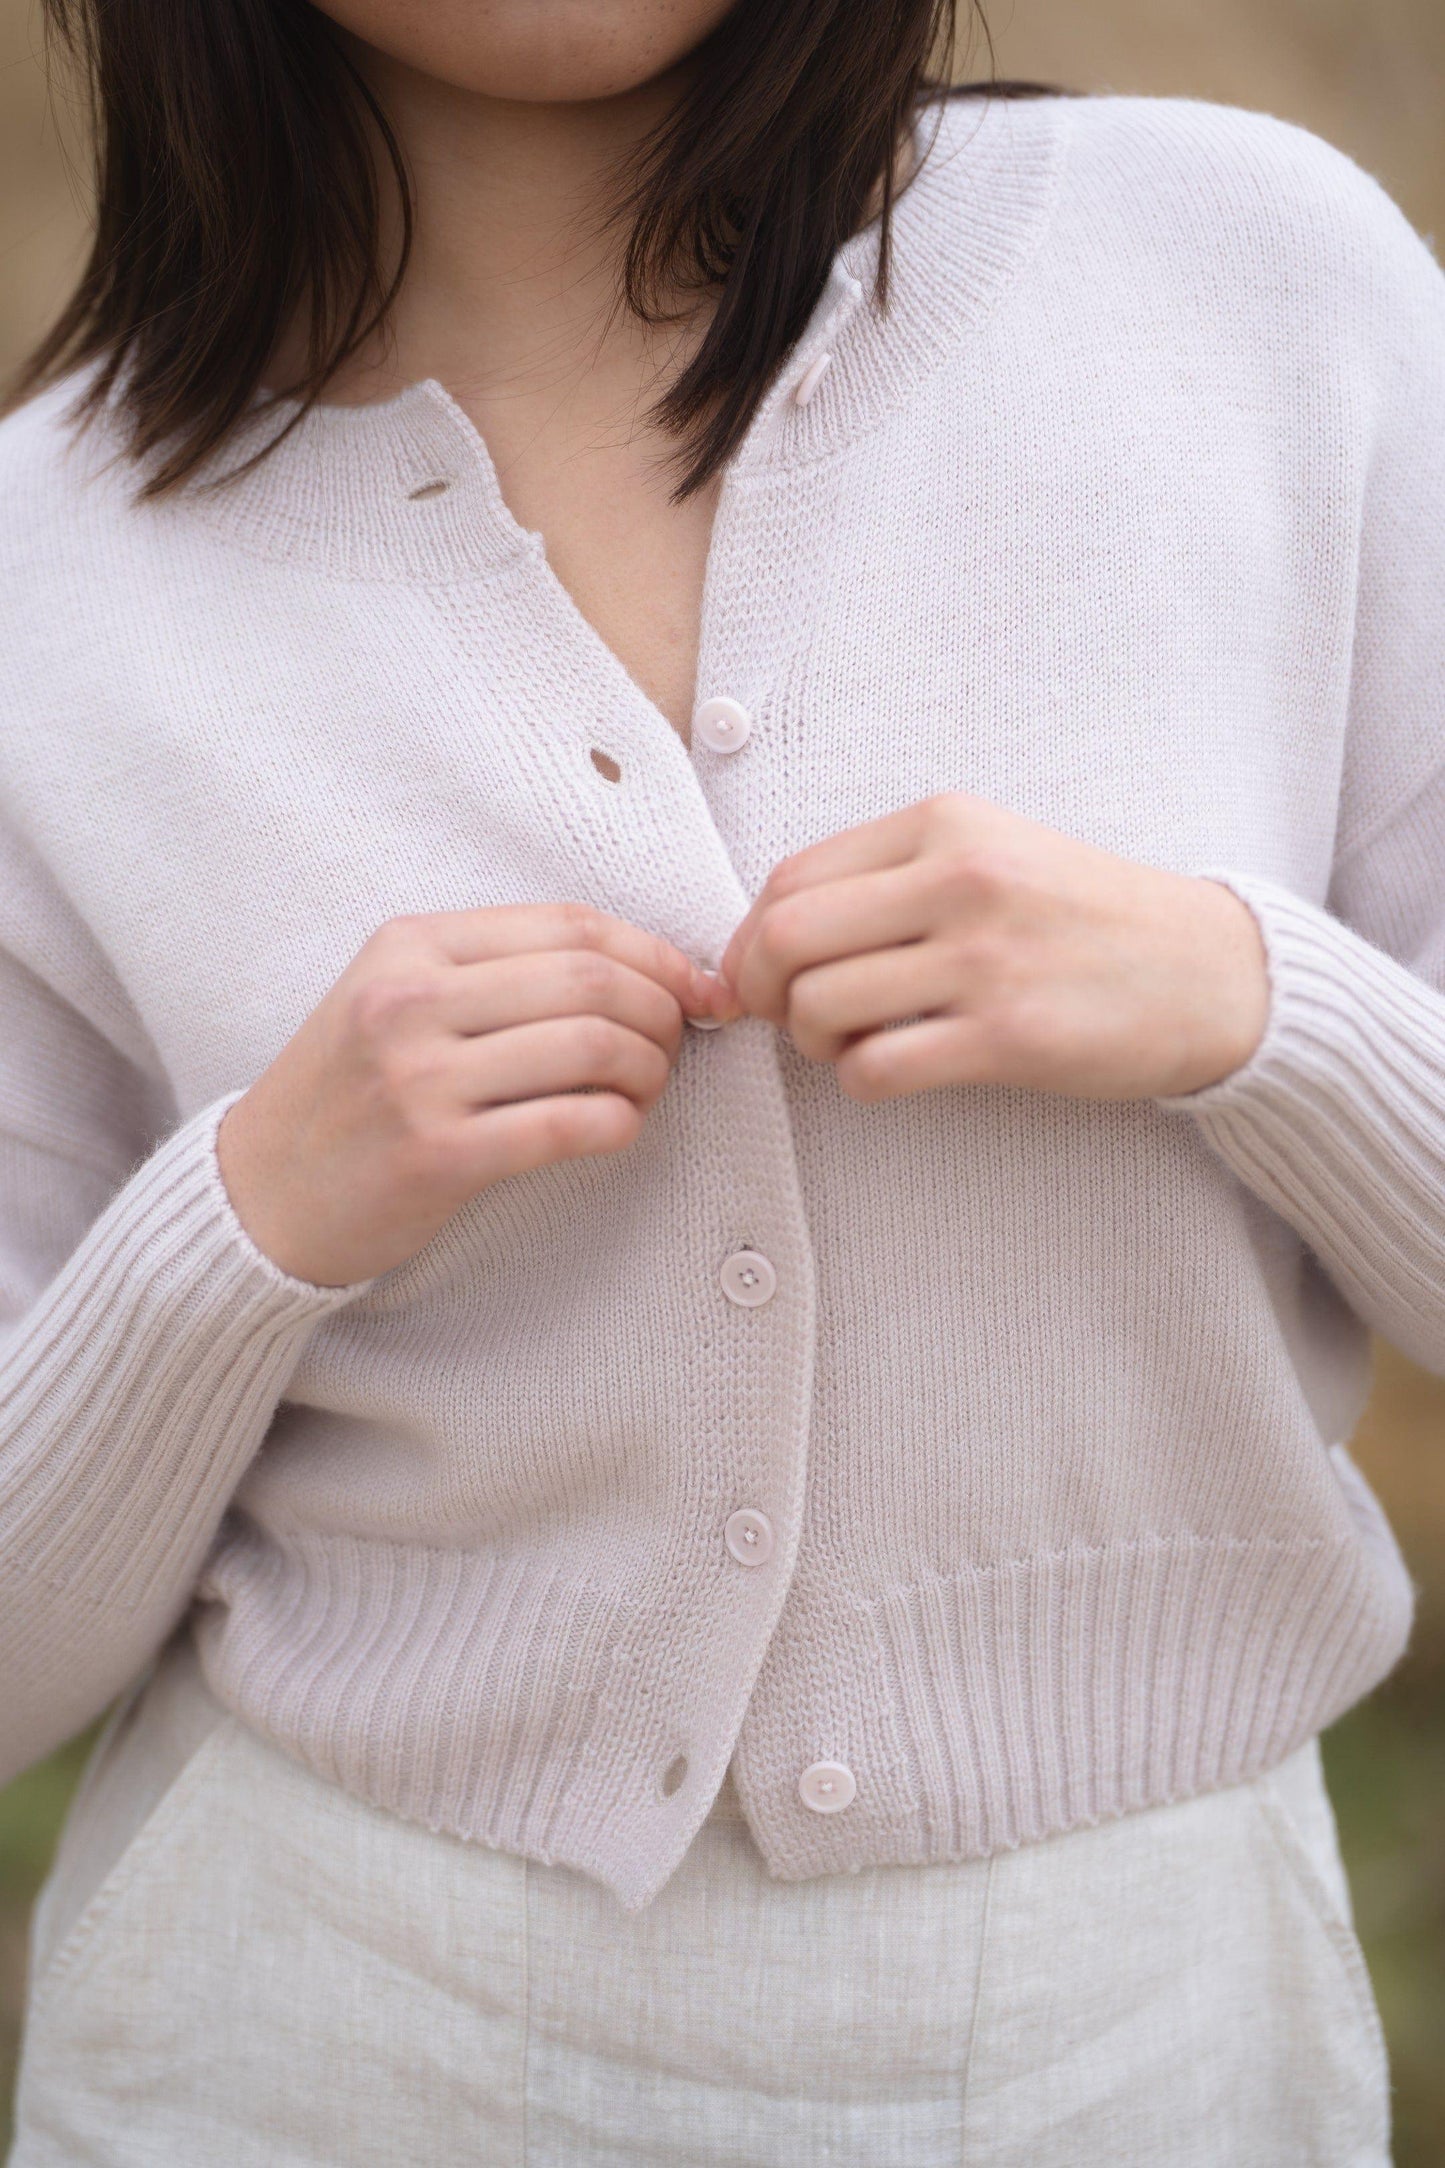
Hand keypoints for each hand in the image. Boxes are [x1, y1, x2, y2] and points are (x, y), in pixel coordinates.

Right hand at [217, 904, 730, 1285]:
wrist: (258, 1194)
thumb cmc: (346, 1095)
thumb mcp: (395, 999)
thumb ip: (496, 973)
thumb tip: (639, 968)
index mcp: (408, 947)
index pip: (568, 925)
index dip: (654, 952)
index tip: (695, 985)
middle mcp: (411, 1002)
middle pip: (591, 980)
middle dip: (661, 1010)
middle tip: (674, 1043)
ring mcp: (419, 1079)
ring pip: (590, 1046)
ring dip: (647, 1069)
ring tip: (644, 1088)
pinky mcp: (436, 1156)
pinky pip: (567, 1125)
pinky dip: (618, 1123)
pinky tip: (617, 1128)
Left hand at [717, 793, 1269, 1104]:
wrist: (1210, 971)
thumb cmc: (1082, 917)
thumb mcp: (989, 853)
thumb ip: (885, 879)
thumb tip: (762, 940)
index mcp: (944, 824)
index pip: (790, 879)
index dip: (752, 940)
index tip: (765, 976)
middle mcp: (960, 880)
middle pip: (788, 939)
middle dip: (764, 991)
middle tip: (790, 1017)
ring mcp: (986, 959)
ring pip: (820, 1006)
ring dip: (815, 1041)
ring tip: (855, 1041)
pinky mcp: (1009, 1037)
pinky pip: (876, 1069)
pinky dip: (862, 1080)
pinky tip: (896, 1069)